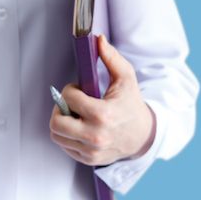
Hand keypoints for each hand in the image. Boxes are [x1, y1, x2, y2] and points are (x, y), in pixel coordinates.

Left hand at [49, 35, 155, 165]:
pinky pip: (64, 145)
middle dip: (59, 108)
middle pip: (56, 122)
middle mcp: (95, 135)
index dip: (70, 90)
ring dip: (61, 122)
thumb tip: (98, 40)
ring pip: (57, 134)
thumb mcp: (126, 79)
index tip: (78, 89)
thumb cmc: (132, 105)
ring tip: (75, 115)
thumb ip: (111, 58)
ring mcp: (91, 150)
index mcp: (103, 114)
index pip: (68, 98)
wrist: (144, 136)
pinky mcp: (88, 159)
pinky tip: (79, 127)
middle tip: (70, 104)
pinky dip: (66, 135)